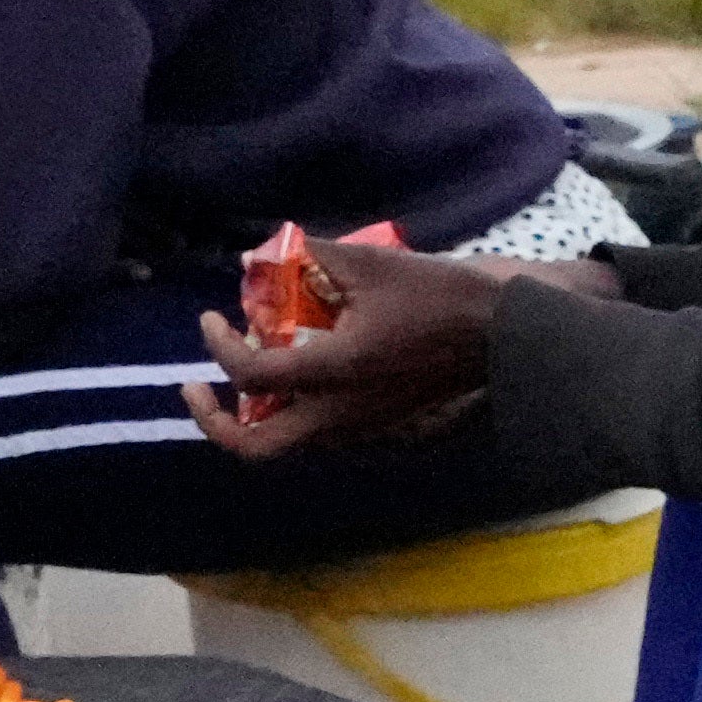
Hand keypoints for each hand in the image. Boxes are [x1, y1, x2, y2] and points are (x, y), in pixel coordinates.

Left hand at [193, 233, 558, 455]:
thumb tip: (262, 254)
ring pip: (286, 441)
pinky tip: (294, 369)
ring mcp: (359, 425)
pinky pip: (316, 430)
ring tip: (249, 370)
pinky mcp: (376, 422)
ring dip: (254, 413)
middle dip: (215, 422)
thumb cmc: (441, 296)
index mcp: (334, 373)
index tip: (213, 317)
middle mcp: (340, 413)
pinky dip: (290, 408)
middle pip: (257, 448)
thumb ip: (312, 257)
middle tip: (198, 388)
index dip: (219, 345)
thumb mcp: (371, 262)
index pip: (252, 374)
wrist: (503, 335)